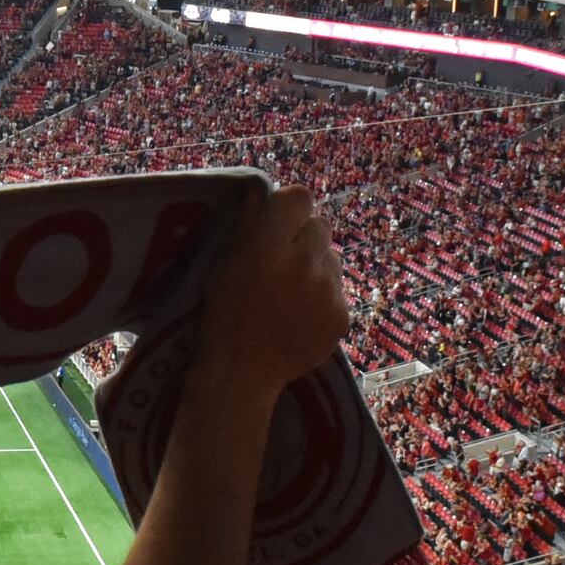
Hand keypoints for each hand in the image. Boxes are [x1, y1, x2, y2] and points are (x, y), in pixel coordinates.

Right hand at [189, 185, 346, 407]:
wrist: (242, 373)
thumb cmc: (222, 316)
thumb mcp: (223, 266)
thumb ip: (246, 226)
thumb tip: (259, 192)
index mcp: (269, 246)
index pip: (300, 197)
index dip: (289, 208)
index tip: (277, 224)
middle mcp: (304, 262)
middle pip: (321, 225)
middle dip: (304, 237)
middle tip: (283, 260)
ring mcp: (329, 290)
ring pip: (332, 258)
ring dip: (316, 266)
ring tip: (292, 292)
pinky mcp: (343, 315)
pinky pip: (338, 290)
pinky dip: (323, 297)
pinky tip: (301, 314)